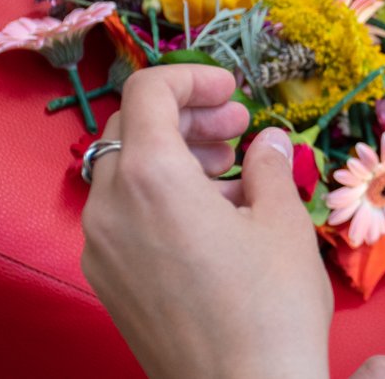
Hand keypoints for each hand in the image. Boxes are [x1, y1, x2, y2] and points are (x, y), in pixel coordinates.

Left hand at [81, 64, 332, 378]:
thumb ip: (267, 165)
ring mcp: (102, 248)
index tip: (234, 91)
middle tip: (239, 128)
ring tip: (234, 174)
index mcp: (151, 178)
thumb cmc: (269, 308)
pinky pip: (124, 215)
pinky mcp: (109, 280)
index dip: (193, 77)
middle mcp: (110, 207)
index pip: (148, 91)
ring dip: (175, 155)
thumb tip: (265, 140)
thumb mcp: (282, 223)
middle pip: (132, 128)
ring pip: (126, 172)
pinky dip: (161, 195)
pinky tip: (213, 218)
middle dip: (187, 116)